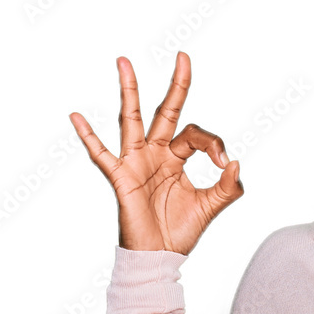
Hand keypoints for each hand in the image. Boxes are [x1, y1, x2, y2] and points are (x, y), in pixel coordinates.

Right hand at [69, 51, 242, 253]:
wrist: (160, 257)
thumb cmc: (181, 231)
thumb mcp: (212, 206)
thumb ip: (228, 186)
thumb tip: (236, 162)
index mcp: (176, 158)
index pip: (196, 135)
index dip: (214, 143)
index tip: (224, 162)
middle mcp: (156, 154)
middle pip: (165, 112)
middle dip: (175, 86)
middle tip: (184, 56)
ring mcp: (136, 163)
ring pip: (131, 119)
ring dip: (129, 91)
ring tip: (125, 61)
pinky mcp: (122, 179)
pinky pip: (102, 155)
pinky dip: (89, 137)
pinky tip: (77, 116)